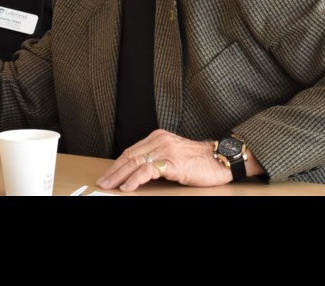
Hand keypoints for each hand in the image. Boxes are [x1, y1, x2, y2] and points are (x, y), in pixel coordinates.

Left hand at [96, 129, 230, 191]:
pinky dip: (135, 179)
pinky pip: (148, 170)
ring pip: (135, 162)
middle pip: (130, 156)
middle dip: (114, 171)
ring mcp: (166, 150)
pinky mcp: (173, 162)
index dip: (117, 164)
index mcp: (158, 137)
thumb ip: (157, 158)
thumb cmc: (199, 161)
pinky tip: (127, 187)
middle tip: (103, 182)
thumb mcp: (173, 154)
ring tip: (110, 186)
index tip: (107, 175)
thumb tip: (136, 172)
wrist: (221, 160)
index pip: (131, 151)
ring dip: (120, 176)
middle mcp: (160, 140)